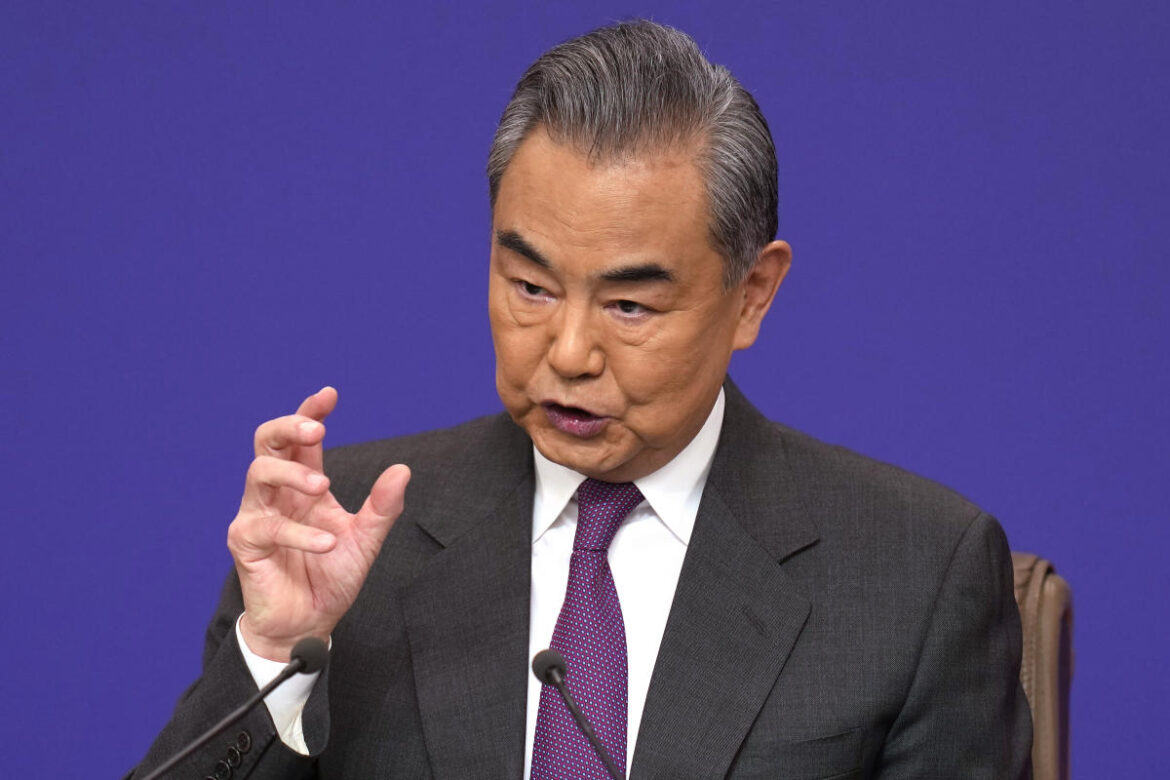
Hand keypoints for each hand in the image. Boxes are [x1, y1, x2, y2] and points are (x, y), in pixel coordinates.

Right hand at [227, 386, 409, 660]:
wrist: (309, 623)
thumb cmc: (331, 577)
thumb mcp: (366, 539)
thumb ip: (382, 507)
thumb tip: (403, 470)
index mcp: (303, 484)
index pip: (301, 439)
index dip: (310, 412)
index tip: (329, 395)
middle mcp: (277, 493)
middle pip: (266, 442)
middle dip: (289, 427)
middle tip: (318, 430)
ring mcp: (257, 515)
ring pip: (259, 473)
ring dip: (292, 473)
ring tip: (324, 486)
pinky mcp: (246, 543)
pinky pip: (267, 528)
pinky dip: (299, 532)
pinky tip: (326, 541)